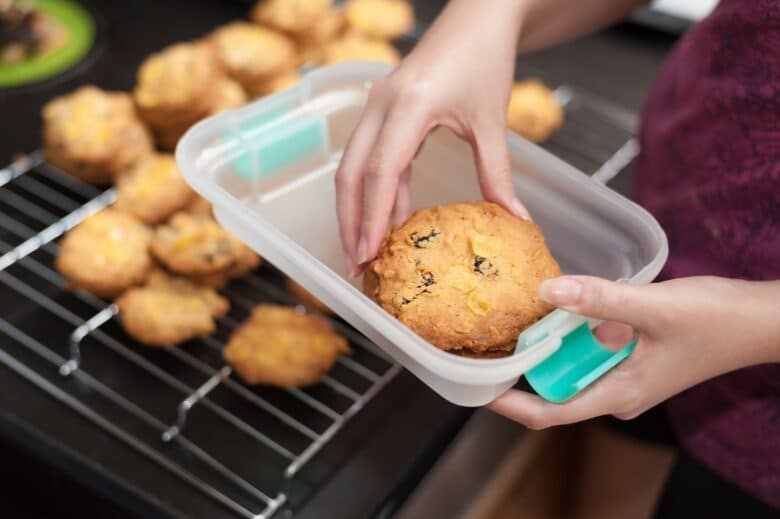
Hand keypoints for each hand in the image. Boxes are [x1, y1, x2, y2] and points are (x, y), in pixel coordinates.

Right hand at [335, 0, 529, 275]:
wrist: (477, 17)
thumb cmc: (485, 59)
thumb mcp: (491, 120)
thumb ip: (497, 173)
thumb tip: (514, 220)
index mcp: (409, 106)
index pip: (380, 171)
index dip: (371, 216)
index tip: (369, 254)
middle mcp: (382, 105)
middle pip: (351, 173)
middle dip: (350, 221)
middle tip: (357, 264)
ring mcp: (377, 106)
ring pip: (353, 166)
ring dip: (356, 209)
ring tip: (364, 250)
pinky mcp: (382, 109)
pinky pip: (370, 156)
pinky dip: (375, 190)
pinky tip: (386, 219)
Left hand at [489, 275, 779, 428]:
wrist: (760, 320)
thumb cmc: (717, 320)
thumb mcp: (654, 307)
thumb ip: (600, 299)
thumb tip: (547, 291)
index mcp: (619, 395)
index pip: (549, 413)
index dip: (509, 404)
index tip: (477, 385)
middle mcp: (616, 393)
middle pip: (554, 387)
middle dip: (523, 366)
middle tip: (489, 337)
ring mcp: (623, 376)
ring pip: (571, 365)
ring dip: (547, 346)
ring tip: (514, 317)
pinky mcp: (630, 357)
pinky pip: (589, 350)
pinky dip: (571, 333)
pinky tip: (557, 307)